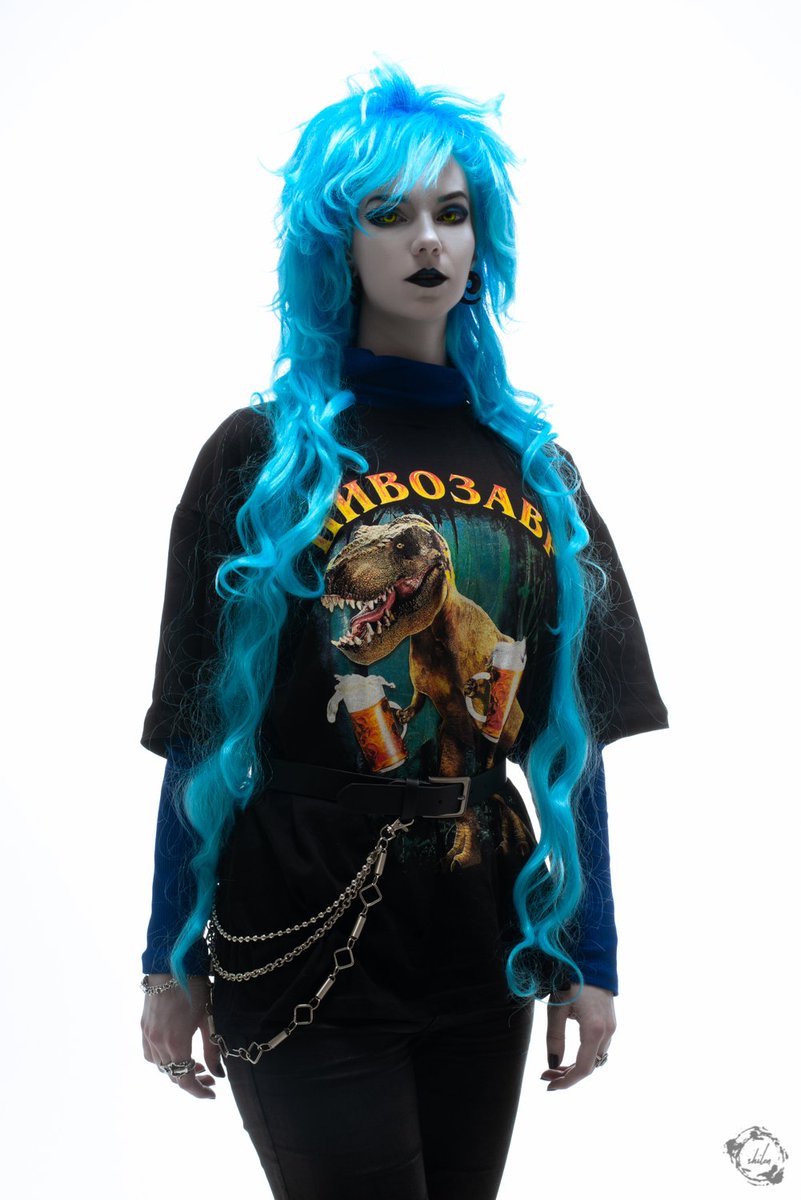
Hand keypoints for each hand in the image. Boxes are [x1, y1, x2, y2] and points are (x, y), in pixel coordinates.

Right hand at [141, 975, 222, 1099]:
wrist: (170, 963)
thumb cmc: (195, 987)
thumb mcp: (208, 1018)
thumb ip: (212, 1049)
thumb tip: (217, 1073)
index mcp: (175, 1043)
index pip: (185, 1080)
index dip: (199, 1091)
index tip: (212, 1093)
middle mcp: (157, 1043)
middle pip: (172, 1075)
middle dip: (191, 1080)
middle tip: (208, 1076)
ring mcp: (147, 1035)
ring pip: (159, 1066)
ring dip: (175, 1070)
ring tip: (192, 1064)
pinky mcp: (143, 1026)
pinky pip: (149, 1053)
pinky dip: (161, 1059)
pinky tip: (173, 1051)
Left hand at [540, 982, 615, 1091]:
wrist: (591, 957)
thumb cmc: (570, 979)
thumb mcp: (556, 1009)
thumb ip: (555, 1039)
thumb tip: (553, 1065)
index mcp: (594, 1030)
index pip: (583, 1068)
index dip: (566, 1082)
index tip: (549, 1087)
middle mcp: (607, 1031)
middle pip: (590, 1065)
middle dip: (568, 1074)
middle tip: (545, 1075)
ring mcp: (611, 1025)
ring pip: (595, 1057)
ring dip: (576, 1065)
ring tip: (554, 1066)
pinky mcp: (609, 1019)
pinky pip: (598, 1046)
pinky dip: (584, 1054)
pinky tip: (569, 1052)